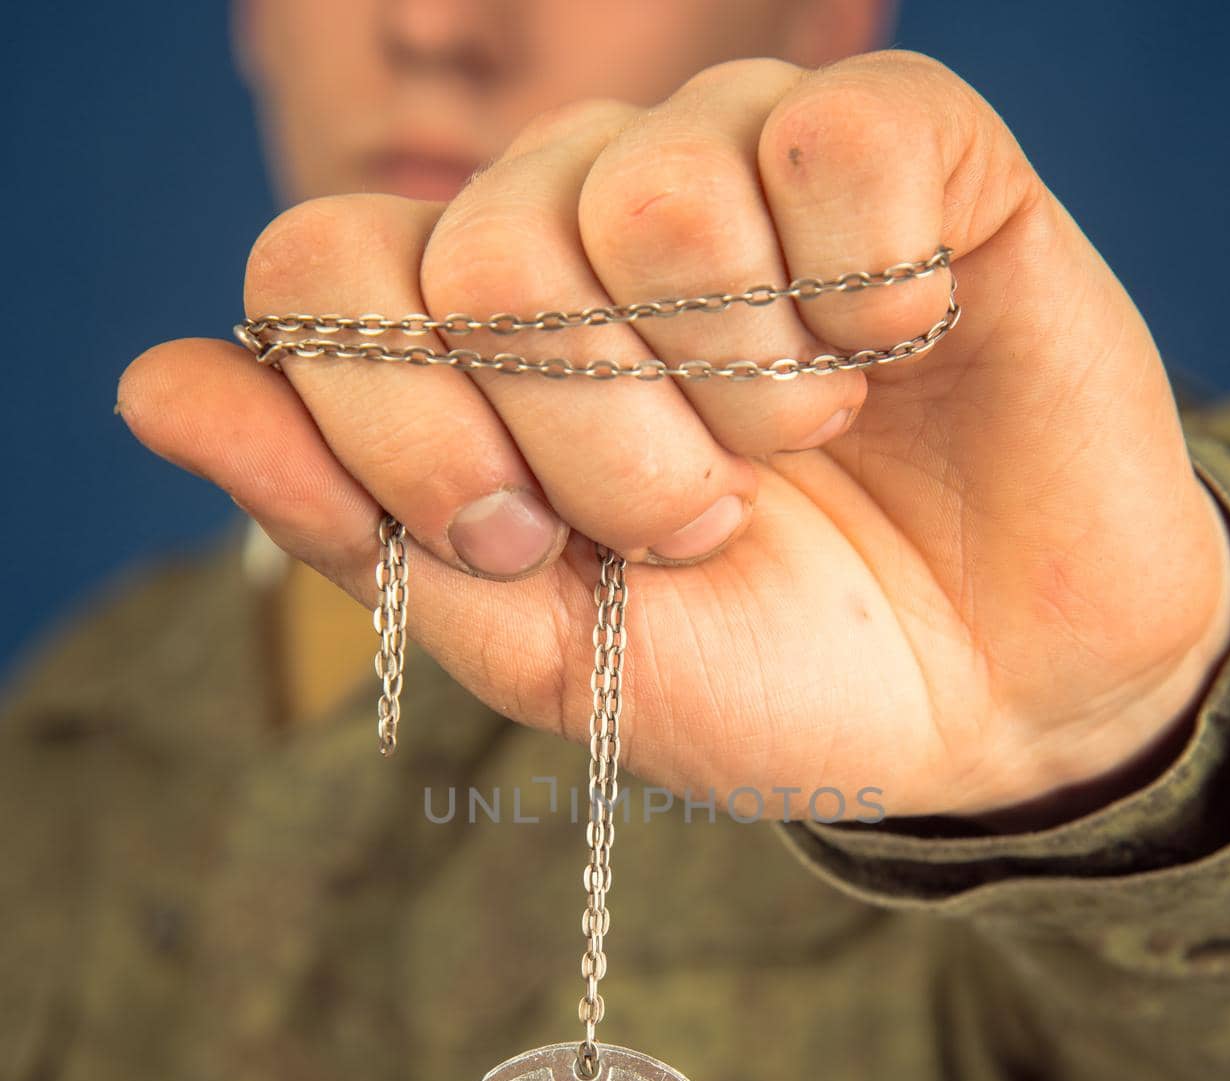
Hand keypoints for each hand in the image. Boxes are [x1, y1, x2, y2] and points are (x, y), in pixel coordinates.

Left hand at [119, 50, 1229, 818]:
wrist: (987, 707)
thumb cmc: (767, 675)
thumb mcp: (545, 645)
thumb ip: (360, 523)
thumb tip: (153, 384)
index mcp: (484, 338)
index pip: (323, 272)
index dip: (401, 422)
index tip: (529, 542)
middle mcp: (590, 223)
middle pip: (481, 251)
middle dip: (597, 451)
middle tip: (702, 523)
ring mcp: (747, 172)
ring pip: (644, 194)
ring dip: (732, 396)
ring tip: (804, 450)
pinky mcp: (912, 153)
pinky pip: (833, 137)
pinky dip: (863, 292)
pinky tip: (898, 347)